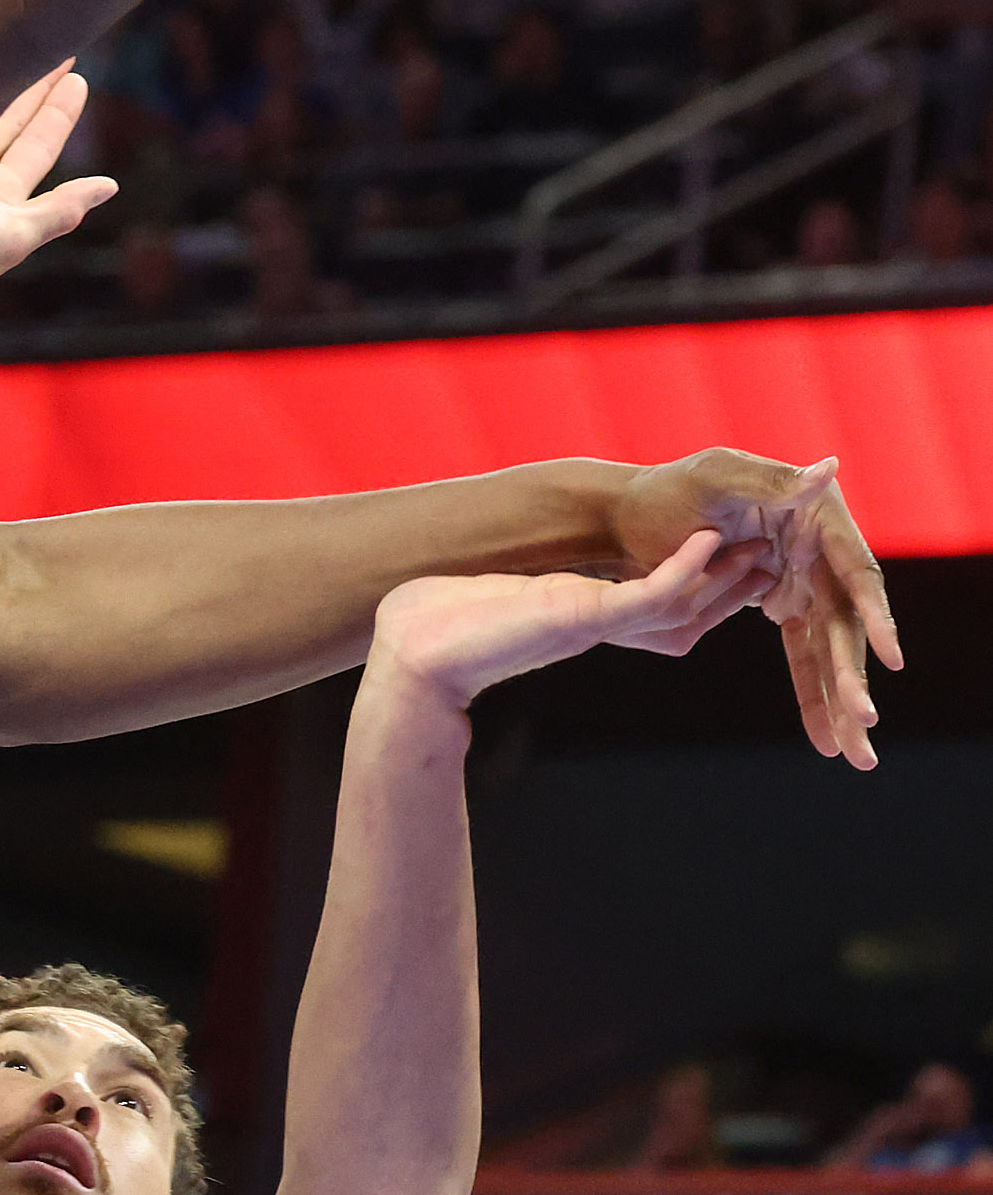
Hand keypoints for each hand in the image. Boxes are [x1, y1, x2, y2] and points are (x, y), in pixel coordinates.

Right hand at [0, 61, 116, 308]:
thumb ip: (59, 209)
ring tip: (13, 51)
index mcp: (4, 199)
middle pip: (14, 124)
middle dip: (36, 90)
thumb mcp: (12, 236)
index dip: (60, 112)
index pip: (40, 144)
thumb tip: (109, 186)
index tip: (78, 77)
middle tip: (56, 50)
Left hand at [374, 528, 766, 706]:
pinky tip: (708, 543)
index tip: (746, 559)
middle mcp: (599, 625)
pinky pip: (648, 595)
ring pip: (680, 606)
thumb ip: (520, 590)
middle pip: (688, 610)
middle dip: (736, 586)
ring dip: (724, 578)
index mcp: (587, 619)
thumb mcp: (496, 596)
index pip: (665, 607)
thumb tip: (506, 580)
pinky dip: (681, 569)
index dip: (710, 587)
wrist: (412, 651)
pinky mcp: (582, 616)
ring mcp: (594, 623)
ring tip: (764, 550)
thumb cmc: (440, 623)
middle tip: (782, 556)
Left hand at [609, 449, 898, 769]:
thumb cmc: (662, 491)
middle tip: (864, 724)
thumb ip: (770, 483)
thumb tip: (829, 469)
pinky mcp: (779, 601)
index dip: (876, 615)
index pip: (856, 570)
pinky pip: (803, 652)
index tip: (891, 659)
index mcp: (813, 512)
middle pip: (847, 618)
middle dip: (854, 675)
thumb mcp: (711, 480)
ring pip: (830, 644)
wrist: (621, 520)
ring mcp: (800, 576)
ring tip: (854, 754)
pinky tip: (824, 736)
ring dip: (841, 698)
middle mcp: (817, 545)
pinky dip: (813, 692)